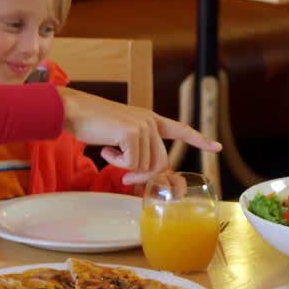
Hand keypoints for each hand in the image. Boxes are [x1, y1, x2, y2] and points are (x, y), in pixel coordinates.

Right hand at [58, 89, 220, 185]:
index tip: (217, 147)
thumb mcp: (119, 135)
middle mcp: (150, 121)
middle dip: (142, 175)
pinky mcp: (132, 133)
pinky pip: (132, 164)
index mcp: (149, 119)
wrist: (72, 110)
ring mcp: (143, 126)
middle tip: (123, 178)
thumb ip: (135, 148)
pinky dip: (117, 163)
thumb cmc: (91, 123)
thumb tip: (143, 174)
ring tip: (109, 153)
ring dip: (126, 168)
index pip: (180, 129)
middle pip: (161, 162)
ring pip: (147, 166)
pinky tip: (105, 148)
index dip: (199, 139)